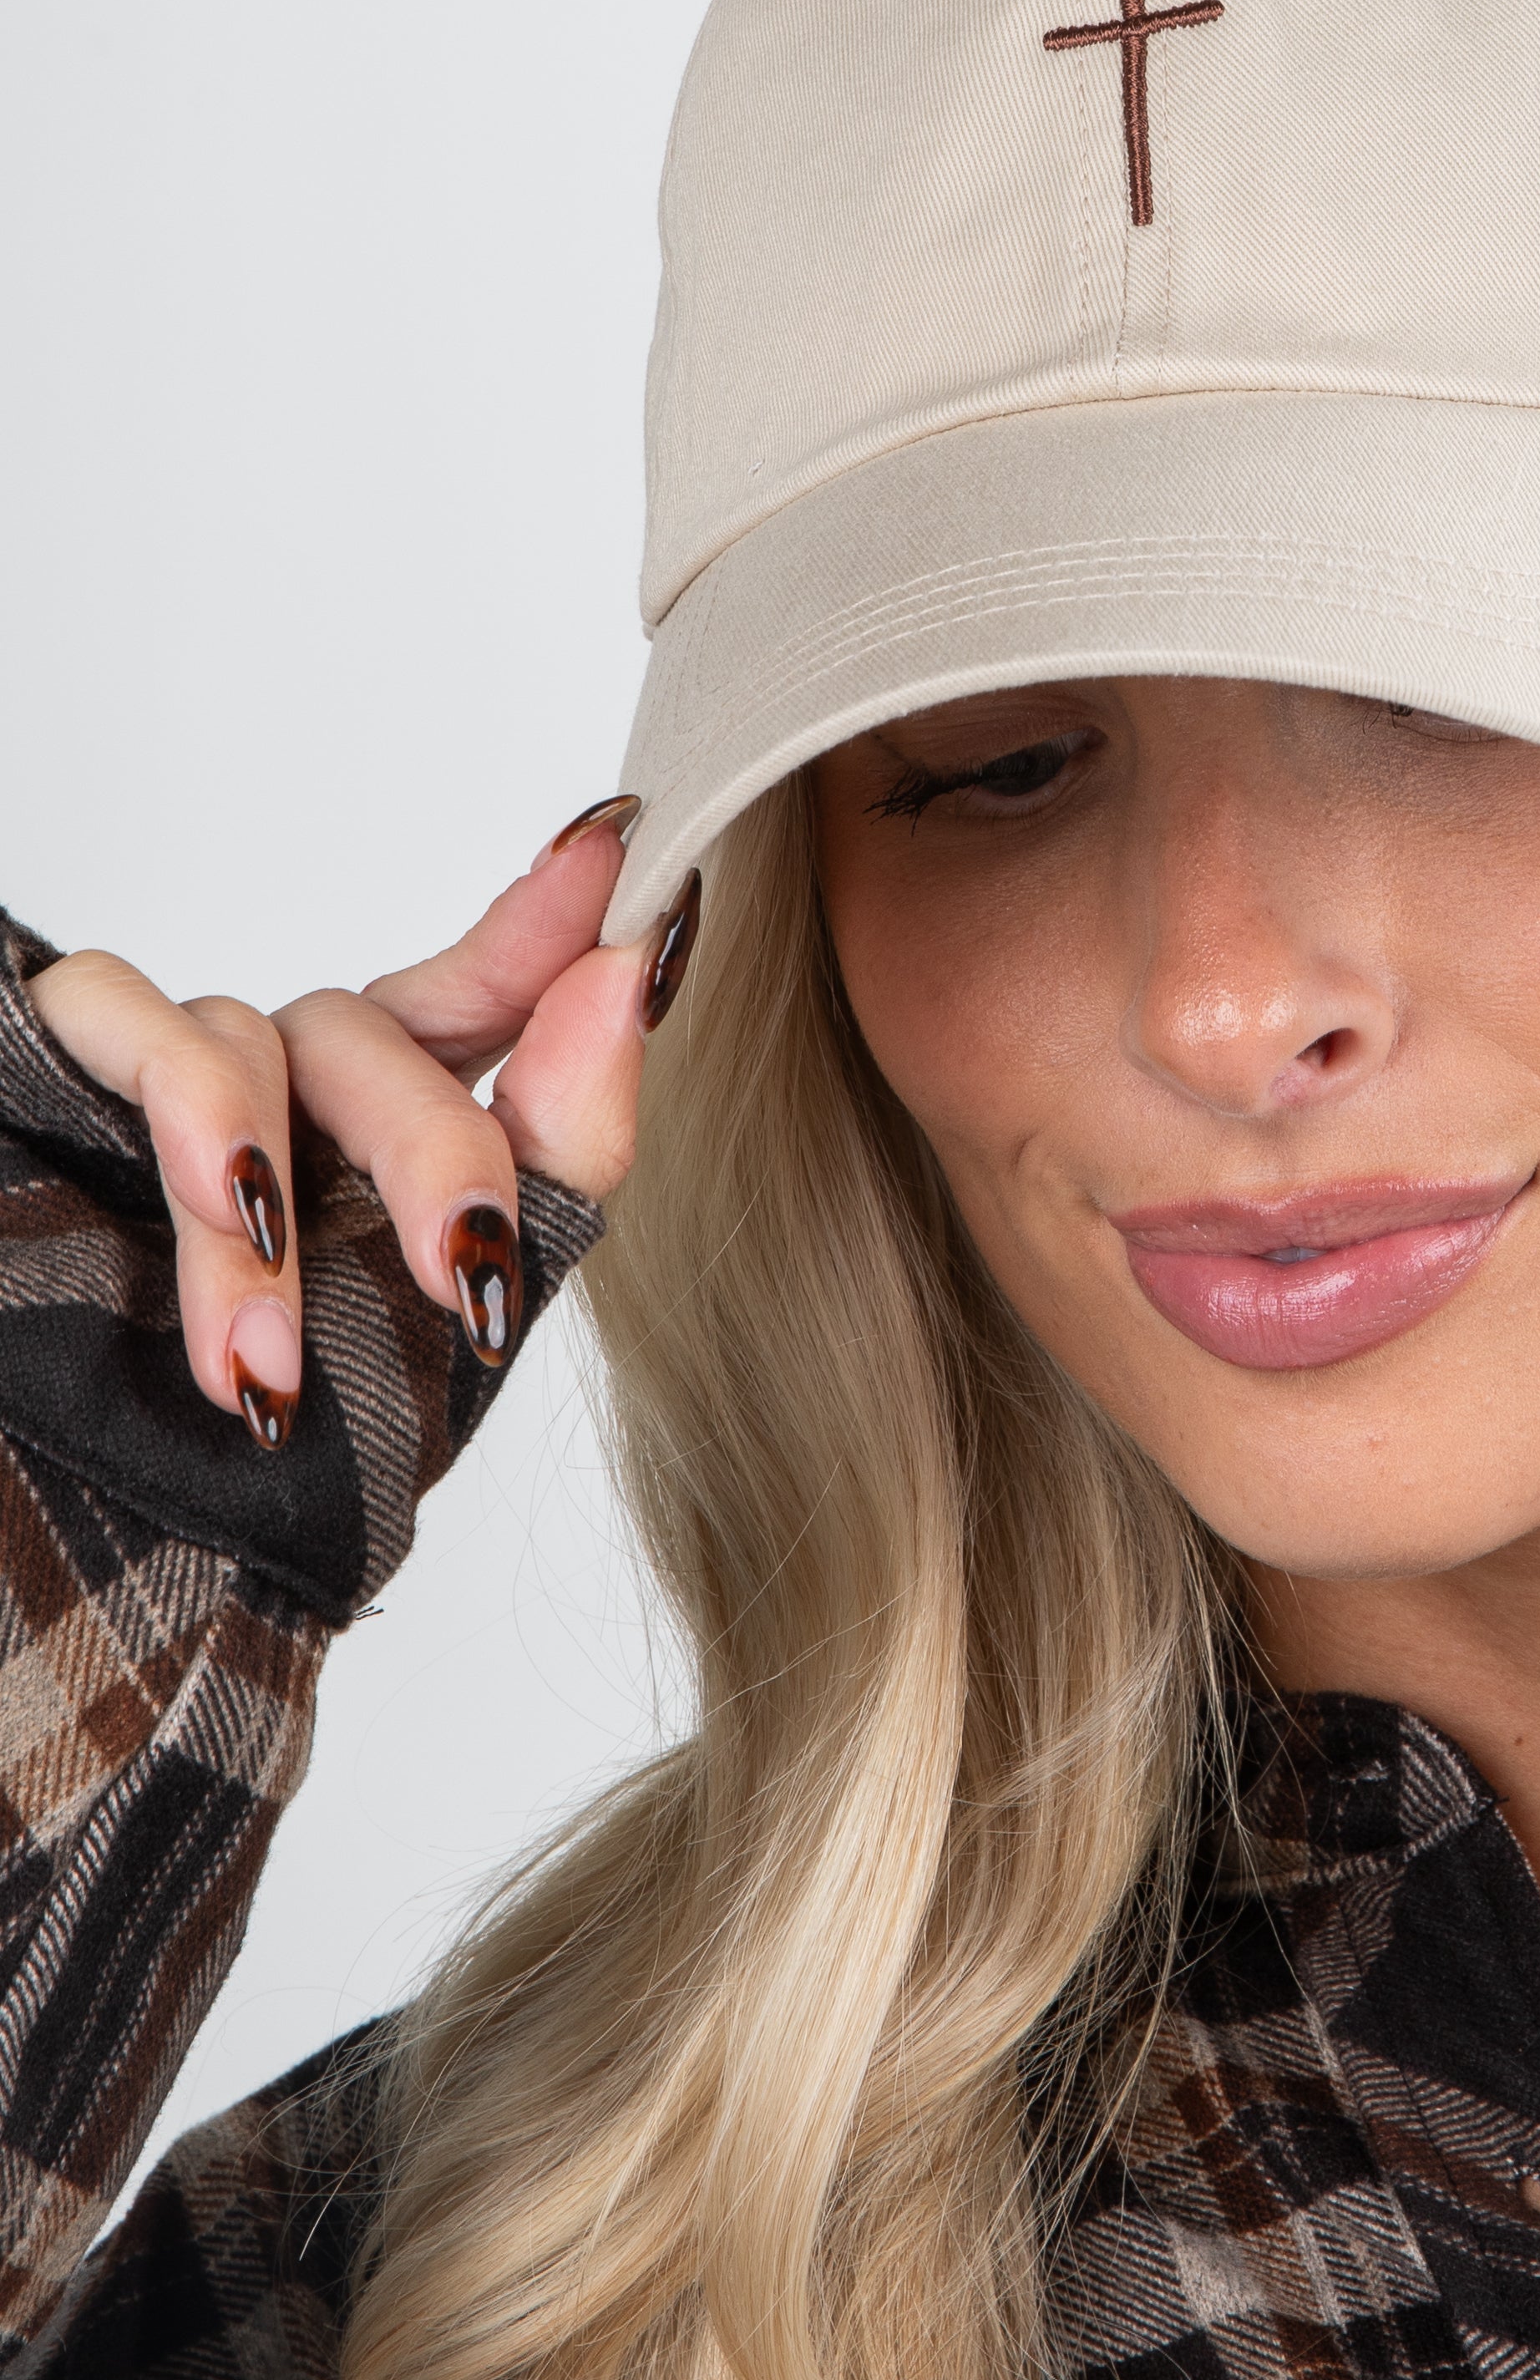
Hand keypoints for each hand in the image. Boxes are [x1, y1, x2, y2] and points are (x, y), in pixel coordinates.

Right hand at [21, 801, 692, 1446]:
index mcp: (386, 1122)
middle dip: (437, 1154)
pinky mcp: (64, 1054)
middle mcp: (289, 1076)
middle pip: (387, 1033)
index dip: (549, 922)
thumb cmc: (283, 1437)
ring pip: (260, 1043)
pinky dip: (187, 1107)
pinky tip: (221, 1206)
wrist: (87, 1531)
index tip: (615, 848)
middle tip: (469, 1279)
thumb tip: (636, 969)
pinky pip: (125, 1006)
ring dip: (274, 1211)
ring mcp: (175, 1064)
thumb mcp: (442, 1316)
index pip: (485, 990)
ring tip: (271, 1364)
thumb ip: (563, 1146)